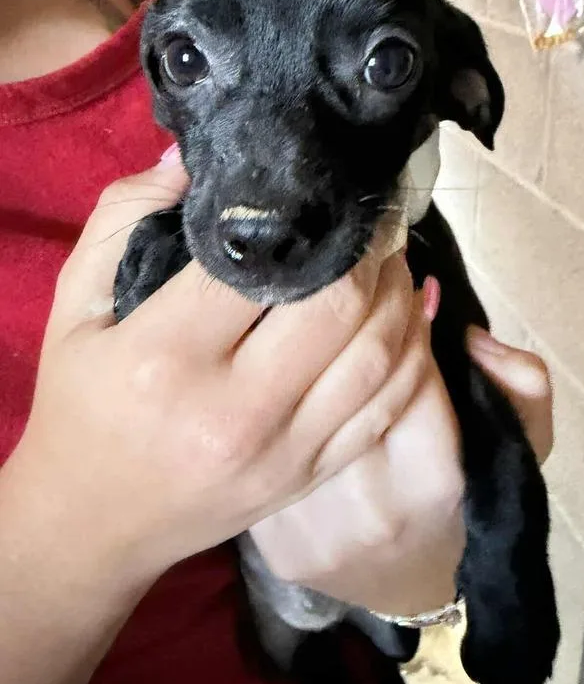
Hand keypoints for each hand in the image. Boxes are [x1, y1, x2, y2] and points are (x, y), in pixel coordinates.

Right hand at [3, 154, 434, 591]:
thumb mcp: (74, 305)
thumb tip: (191, 160)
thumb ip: (123, 218)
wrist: (91, 523)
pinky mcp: (310, 476)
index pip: (260, 265)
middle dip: (369, 248)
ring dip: (399, 292)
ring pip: (378, 354)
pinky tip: (409, 312)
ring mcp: (283, 451)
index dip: (303, 214)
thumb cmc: (79, 404)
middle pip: (336, 307)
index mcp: (167, 355)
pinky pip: (387, 406)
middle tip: (375, 212)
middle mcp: (236, 409)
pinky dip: (411, 352)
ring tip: (393, 253)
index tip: (324, 184)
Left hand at [251, 319, 553, 616]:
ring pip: (292, 416)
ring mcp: (314, 531)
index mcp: (434, 480)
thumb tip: (467, 335)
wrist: (411, 584)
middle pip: (340, 389)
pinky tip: (275, 393)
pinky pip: (263, 452)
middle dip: (339, 335)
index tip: (392, 293)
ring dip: (297, 370)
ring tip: (303, 334)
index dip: (398, 323)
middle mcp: (370, 509)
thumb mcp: (518, 443)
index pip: (407, 372)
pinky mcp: (273, 544)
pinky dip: (268, 419)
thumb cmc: (465, 498)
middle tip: (340, 295)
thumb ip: (520, 383)